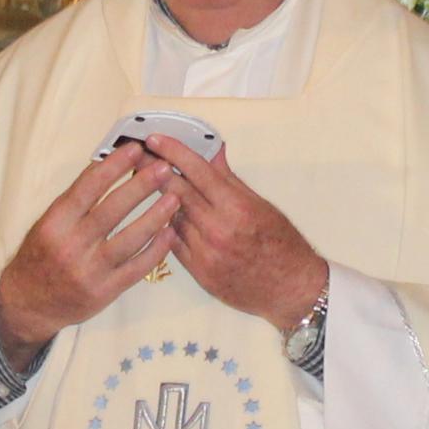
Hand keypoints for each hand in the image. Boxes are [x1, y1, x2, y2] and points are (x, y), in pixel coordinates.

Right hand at [0, 150, 174, 361]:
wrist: (28, 304)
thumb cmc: (40, 257)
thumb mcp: (48, 224)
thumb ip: (76, 201)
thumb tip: (108, 166)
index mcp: (55, 223)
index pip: (87, 188)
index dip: (113, 166)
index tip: (135, 149)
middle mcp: (71, 246)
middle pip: (112, 210)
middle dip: (141, 185)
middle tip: (164, 167)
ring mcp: (90, 271)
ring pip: (130, 239)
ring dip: (156, 216)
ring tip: (175, 198)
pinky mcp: (105, 292)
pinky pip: (137, 268)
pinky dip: (156, 250)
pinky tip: (170, 233)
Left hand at [138, 136, 330, 332]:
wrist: (290, 290)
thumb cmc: (282, 245)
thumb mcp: (261, 205)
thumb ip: (229, 179)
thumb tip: (212, 151)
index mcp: (236, 207)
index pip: (197, 171)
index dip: (172, 151)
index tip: (154, 138)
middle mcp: (217, 229)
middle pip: (175, 191)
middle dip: (153, 170)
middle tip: (138, 156)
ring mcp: (205, 253)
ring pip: (171, 217)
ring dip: (161, 200)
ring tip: (151, 185)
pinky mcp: (199, 273)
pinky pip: (174, 242)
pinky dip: (170, 226)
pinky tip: (168, 216)